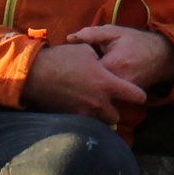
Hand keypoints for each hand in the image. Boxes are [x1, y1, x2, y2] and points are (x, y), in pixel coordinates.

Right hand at [24, 42, 148, 125]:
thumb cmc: (61, 59)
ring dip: (99, 116)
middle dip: (114, 110)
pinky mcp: (70, 117)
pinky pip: (83, 123)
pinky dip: (84, 118)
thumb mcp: (85, 51)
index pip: (135, 95)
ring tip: (92, 107)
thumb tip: (102, 62)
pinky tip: (78, 108)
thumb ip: (100, 59)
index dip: (139, 95)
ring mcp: (84, 111)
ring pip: (100, 123)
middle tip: (108, 102)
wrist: (34, 73)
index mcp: (106, 83)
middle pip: (117, 116)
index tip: (138, 95)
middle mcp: (98, 101)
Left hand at [68, 25, 173, 90]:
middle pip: (89, 87)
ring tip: (82, 81)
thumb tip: (70, 38)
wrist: (162, 55)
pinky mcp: (126, 98)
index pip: (84, 71)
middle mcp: (118, 81)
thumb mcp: (115, 32)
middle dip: (80, 82)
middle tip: (73, 75)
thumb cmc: (136, 42)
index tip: (71, 64)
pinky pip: (107, 98)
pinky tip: (95, 86)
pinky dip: (100, 93)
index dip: (75, 68)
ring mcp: (123, 92)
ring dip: (89, 88)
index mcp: (112, 64)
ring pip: (98, 94)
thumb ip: (92, 34)